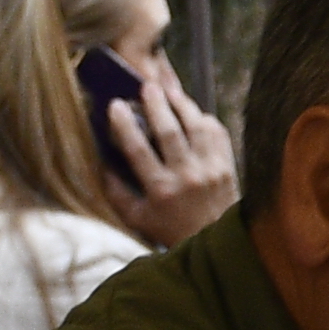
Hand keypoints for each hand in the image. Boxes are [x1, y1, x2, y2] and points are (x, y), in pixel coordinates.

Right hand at [106, 67, 243, 241]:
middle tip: (146, 86)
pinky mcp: (227, 167)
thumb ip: (116, 193)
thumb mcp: (137, 218)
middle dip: (157, 105)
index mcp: (161, 190)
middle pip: (170, 132)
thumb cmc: (170, 230)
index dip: (125, 125)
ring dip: (183, 105)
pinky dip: (205, 119)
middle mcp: (187, 178)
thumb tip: (101, 164)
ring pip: (197, 127)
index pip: (138, 150)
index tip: (115, 105)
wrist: (214, 243)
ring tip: (169, 90)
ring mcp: (211, 171)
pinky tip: (193, 112)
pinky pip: (217, 134)